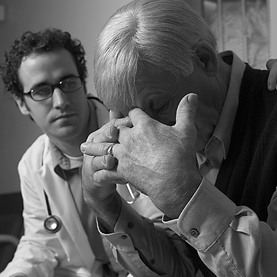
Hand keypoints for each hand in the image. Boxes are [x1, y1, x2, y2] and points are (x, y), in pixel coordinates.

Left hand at [82, 93, 201, 218]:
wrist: (174, 181)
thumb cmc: (181, 156)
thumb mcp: (186, 130)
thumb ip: (186, 111)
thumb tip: (192, 95)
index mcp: (144, 125)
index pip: (133, 114)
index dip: (132, 115)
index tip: (131, 115)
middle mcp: (130, 138)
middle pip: (113, 130)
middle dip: (108, 130)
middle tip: (101, 131)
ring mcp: (124, 155)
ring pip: (104, 148)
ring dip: (94, 148)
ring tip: (84, 147)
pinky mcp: (122, 171)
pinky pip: (107, 171)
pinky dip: (101, 173)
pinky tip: (96, 174)